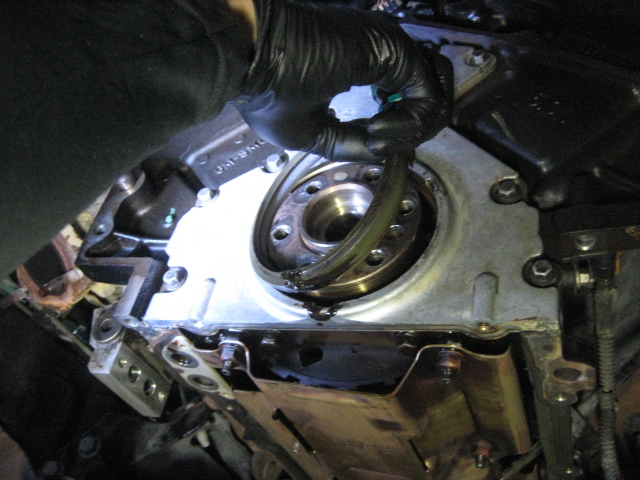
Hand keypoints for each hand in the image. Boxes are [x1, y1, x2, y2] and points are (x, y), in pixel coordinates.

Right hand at [233, 0, 452, 160]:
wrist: (250, 60)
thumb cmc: (267, 88)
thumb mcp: (315, 133)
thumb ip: (352, 141)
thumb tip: (384, 153)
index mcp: (365, 60)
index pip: (408, 93)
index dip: (401, 127)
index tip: (373, 143)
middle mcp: (383, 50)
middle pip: (431, 90)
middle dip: (415, 127)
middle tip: (381, 142)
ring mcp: (390, 47)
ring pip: (436, 92)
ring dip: (413, 127)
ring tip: (378, 137)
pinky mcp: (393, 51)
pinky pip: (426, 95)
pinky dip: (408, 124)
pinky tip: (376, 131)